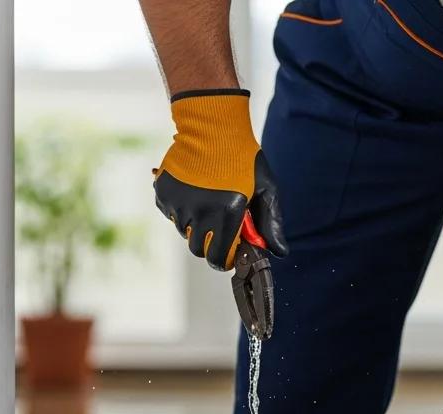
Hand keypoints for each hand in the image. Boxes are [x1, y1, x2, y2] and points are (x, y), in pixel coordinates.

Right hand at [153, 89, 287, 269]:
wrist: (212, 125)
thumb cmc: (243, 157)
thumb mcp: (265, 188)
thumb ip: (271, 223)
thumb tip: (279, 252)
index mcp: (227, 213)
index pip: (218, 258)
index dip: (224, 259)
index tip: (228, 251)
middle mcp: (200, 212)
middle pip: (198, 250)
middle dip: (209, 244)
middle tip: (218, 226)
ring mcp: (179, 203)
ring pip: (184, 232)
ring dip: (195, 225)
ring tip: (207, 202)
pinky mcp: (163, 194)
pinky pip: (171, 215)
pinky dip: (180, 210)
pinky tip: (193, 192)